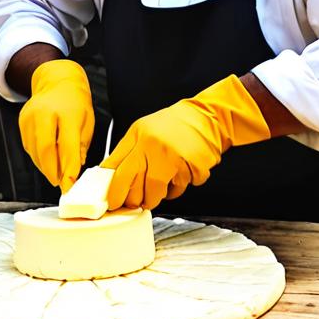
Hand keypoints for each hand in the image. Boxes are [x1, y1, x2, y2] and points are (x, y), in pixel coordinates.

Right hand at [18, 59, 93, 191]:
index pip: (67, 144)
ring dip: (45, 166)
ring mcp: (31, 116)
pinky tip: (47, 159)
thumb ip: (81, 145)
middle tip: (60, 183)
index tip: (70, 185)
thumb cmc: (75, 101)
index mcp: (67, 111)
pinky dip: (38, 157)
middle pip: (45, 149)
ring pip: (35, 150)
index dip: (68, 167)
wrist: (57, 81)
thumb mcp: (87, 120)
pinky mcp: (22, 121)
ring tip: (56, 173)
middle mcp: (45, 112)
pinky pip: (29, 146)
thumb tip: (75, 168)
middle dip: (52, 171)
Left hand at [101, 74, 270, 209]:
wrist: (207, 116)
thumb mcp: (144, 130)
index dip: (113, 190)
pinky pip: (179, 189)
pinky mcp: (192, 166)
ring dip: (155, 198)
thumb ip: (128, 152)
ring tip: (157, 190)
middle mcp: (154, 144)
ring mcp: (174, 155)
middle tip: (134, 202)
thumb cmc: (174, 125)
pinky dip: (177, 188)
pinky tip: (179, 175)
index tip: (113, 201)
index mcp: (139, 134)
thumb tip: (112, 177)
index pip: (117, 168)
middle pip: (134, 184)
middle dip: (132, 200)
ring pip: (156, 191)